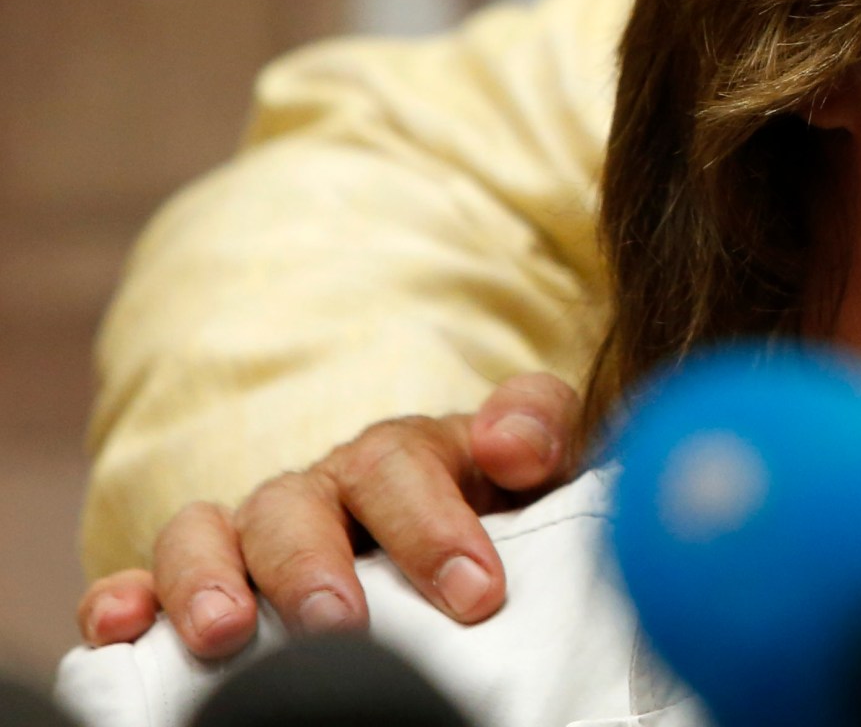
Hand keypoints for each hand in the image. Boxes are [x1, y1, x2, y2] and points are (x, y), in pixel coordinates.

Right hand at [75, 372, 582, 657]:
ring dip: (206, 578)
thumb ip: (537, 429)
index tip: (477, 591)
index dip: (434, 526)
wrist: (444, 531)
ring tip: (224, 632)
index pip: (402, 466)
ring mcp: (249, 536)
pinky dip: (122, 597)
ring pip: (205, 535)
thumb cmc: (487, 502)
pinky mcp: (198, 584)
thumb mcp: (532, 464)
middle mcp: (314, 492)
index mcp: (397, 457)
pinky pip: (142, 580)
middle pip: (296, 506)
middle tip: (340, 622)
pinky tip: (122, 626)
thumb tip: (517, 442)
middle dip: (313, 565)